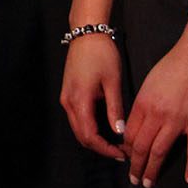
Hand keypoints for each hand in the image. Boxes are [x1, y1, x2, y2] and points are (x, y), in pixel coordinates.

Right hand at [61, 34, 126, 161]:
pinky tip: (105, 128)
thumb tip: (119, 131)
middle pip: (81, 136)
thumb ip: (115, 109)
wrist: (86, 34)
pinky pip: (77, 118)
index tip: (120, 154)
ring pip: (78, 128)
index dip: (105, 149)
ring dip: (95, 139)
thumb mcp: (113, 82)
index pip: (90, 136)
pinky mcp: (68, 94)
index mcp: (79, 100)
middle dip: (100, 148)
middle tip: (120, 151)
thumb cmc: (100, 53)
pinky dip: (89, 128)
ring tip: (115, 142)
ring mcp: (66, 98)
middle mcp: (68, 102)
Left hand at [121, 25, 187, 187]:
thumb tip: (140, 121)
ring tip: (148, 183)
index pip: (129, 134)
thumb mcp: (150, 81)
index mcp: (143, 103)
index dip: (127, 149)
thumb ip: (144, 102)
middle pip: (141, 146)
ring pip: (160, 151)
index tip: (128, 158)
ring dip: (153, 170)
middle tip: (134, 180)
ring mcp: (178, 120)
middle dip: (136, 166)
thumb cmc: (174, 63)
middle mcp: (157, 114)